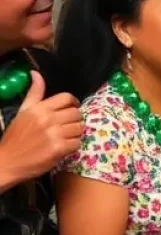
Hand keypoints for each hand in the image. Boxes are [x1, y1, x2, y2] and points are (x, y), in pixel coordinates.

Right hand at [0, 72, 81, 190]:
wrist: (7, 162)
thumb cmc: (15, 137)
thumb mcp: (23, 112)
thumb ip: (34, 93)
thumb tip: (36, 73)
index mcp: (39, 108)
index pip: (67, 97)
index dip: (72, 103)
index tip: (70, 109)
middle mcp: (48, 119)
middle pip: (76, 113)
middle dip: (74, 120)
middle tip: (66, 126)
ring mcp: (54, 134)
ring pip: (79, 128)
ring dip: (75, 133)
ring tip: (65, 137)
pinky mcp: (59, 149)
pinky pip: (78, 143)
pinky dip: (73, 146)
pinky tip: (64, 147)